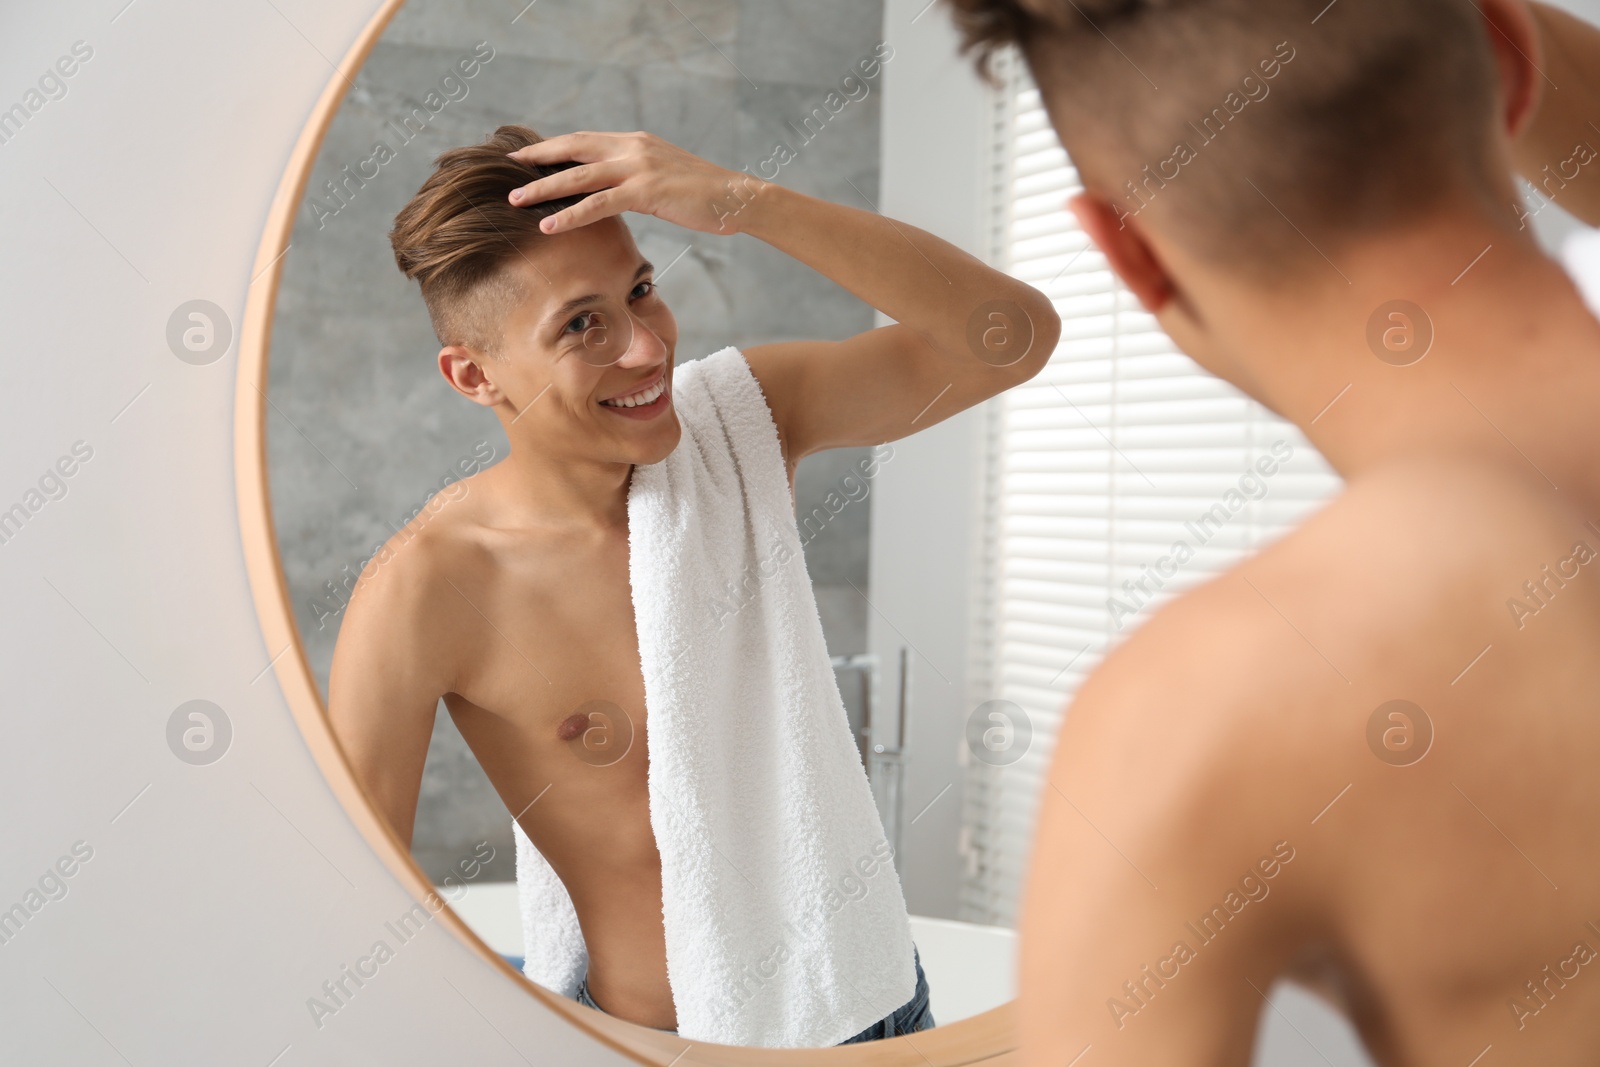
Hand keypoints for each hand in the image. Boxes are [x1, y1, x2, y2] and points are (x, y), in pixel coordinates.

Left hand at [504, 131, 768, 234]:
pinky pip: (599, 202)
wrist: (736, 197)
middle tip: (507, 169)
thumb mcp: (664, 178)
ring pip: (579, 175)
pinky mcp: (646, 190)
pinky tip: (549, 224)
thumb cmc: (703, 195)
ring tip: (515, 199)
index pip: (584, 140)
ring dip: (543, 186)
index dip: (553, 147)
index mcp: (635, 142)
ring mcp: (638, 167)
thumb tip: (614, 192)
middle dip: (538, 158)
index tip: (527, 156)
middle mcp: (632, 147)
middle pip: (573, 148)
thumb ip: (636, 178)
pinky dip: (571, 214)